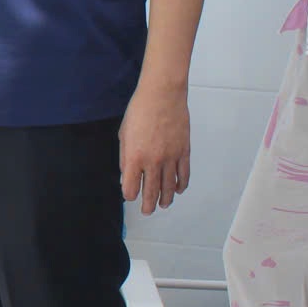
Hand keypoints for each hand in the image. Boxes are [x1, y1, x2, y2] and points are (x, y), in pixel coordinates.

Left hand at [120, 81, 190, 214]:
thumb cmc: (140, 110)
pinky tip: (179, 190)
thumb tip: (126, 175)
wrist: (162, 95)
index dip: (130, 195)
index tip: (130, 194)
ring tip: (164, 204)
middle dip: (148, 205)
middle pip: (151, 192)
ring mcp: (170, 158)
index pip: (131, 189)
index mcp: (135, 158)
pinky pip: (184, 175)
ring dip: (166, 199)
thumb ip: (125, 158)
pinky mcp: (184, 152)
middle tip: (147, 211)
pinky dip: (181, 185)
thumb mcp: (124, 134)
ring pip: (169, 187)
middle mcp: (153, 161)